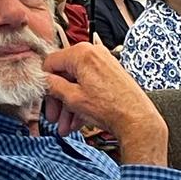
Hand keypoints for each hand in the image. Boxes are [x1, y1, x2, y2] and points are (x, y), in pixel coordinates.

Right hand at [43, 42, 166, 164]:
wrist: (137, 119)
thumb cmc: (110, 107)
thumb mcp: (72, 98)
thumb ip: (53, 86)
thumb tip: (44, 80)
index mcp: (81, 53)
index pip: (50, 63)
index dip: (44, 83)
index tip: (43, 98)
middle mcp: (93, 53)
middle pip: (64, 75)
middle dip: (58, 99)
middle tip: (54, 117)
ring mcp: (103, 63)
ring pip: (76, 83)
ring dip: (68, 105)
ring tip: (66, 126)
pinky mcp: (111, 74)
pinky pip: (89, 86)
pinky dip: (82, 102)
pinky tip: (78, 121)